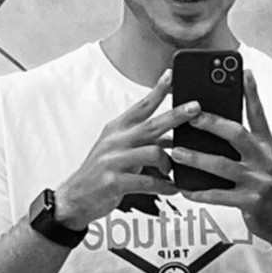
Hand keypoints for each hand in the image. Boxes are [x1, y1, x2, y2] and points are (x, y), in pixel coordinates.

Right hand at [56, 70, 199, 230]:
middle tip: (196, 108)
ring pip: (154, 153)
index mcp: (116, 129)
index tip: (171, 74)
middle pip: (152, 124)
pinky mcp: (114, 182)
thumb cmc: (102, 173)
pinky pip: (149, 182)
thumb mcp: (120, 151)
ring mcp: (113, 160)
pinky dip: (165, 186)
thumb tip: (172, 138)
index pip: (140, 106)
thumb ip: (144, 142)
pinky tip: (173, 189)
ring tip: (172, 173)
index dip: (157, 90)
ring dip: (169, 163)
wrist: (75, 198)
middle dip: (176, 115)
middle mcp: (115, 141)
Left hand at [171, 71, 271, 243]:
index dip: (251, 93)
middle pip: (237, 134)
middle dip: (212, 123)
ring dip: (197, 158)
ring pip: (223, 165)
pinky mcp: (250, 202)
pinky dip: (200, 192)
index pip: (259, 115)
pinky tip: (184, 189)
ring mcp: (258, 181)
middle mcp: (264, 160)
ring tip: (178, 152)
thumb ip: (249, 144)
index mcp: (267, 147)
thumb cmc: (271, 189)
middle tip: (190, 116)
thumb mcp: (268, 161)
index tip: (244, 71)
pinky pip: (219, 195)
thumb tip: (221, 126)